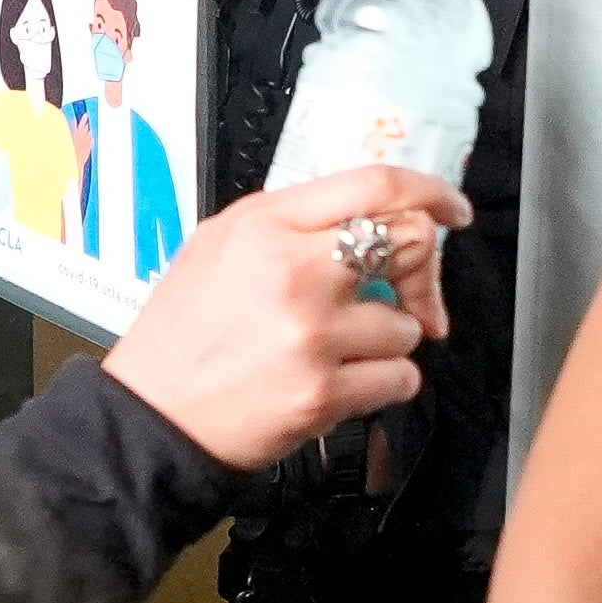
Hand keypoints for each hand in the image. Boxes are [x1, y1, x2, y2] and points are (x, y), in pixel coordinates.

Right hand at [101, 164, 466, 472]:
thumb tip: (368, 215)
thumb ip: (293, 223)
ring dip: (386, 341)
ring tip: (334, 352)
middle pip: (409, 244)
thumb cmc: (182, 336)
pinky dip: (383, 384)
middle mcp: (293, 271)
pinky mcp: (323, 393)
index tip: (451, 208)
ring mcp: (311, 334)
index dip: (430, 192)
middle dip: (417, 274)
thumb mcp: (219, 246)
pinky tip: (339, 383)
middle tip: (398, 296)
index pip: (374, 185)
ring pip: (407, 324)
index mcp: (265, 226)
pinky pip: (400, 378)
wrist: (150, 417)